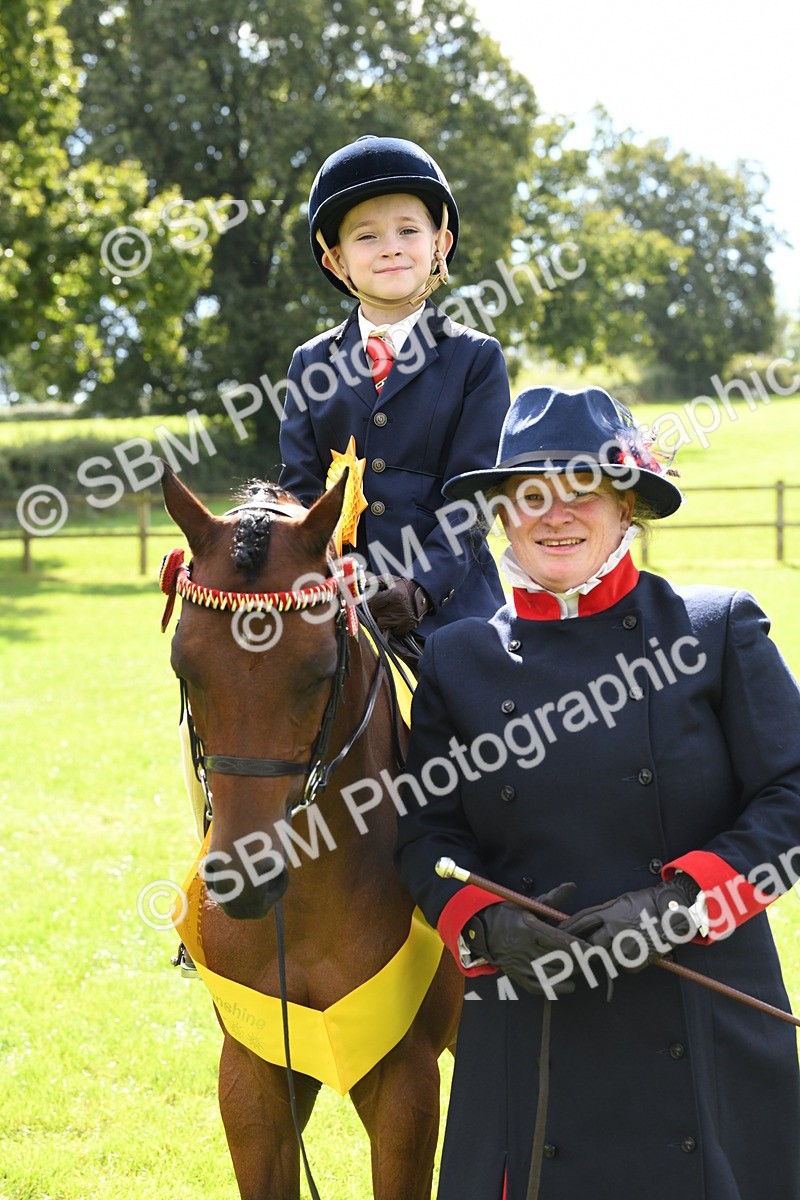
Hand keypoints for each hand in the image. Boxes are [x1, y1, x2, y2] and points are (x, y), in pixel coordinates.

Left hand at [367, 575, 429, 633]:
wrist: (420, 599)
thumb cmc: (400, 588)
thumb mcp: (388, 580)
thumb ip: (374, 582)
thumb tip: (363, 589)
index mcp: (395, 595)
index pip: (372, 601)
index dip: (371, 599)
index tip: (375, 598)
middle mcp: (398, 608)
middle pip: (374, 612)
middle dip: (376, 608)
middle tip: (383, 604)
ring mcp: (401, 619)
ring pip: (379, 622)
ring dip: (380, 617)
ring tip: (388, 611)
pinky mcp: (403, 628)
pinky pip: (386, 629)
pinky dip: (386, 624)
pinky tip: (391, 618)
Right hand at [464, 883, 596, 995]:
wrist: (483, 929)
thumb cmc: (510, 915)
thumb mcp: (530, 904)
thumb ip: (553, 899)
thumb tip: (572, 886)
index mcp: (528, 928)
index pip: (558, 941)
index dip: (577, 947)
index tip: (591, 949)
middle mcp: (524, 948)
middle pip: (557, 959)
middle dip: (577, 961)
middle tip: (591, 959)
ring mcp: (520, 964)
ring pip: (551, 975)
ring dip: (569, 973)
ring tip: (581, 968)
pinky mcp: (517, 976)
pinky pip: (538, 987)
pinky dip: (555, 988)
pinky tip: (568, 984)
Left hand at [559, 875, 702, 972]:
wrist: (672, 913)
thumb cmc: (646, 903)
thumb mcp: (619, 901)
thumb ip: (601, 913)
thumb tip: (584, 921)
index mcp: (607, 916)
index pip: (579, 924)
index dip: (566, 930)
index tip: (557, 934)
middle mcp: (613, 933)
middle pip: (586, 947)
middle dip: (579, 950)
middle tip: (573, 954)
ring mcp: (624, 949)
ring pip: (603, 959)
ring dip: (602, 956)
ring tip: (608, 951)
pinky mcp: (635, 963)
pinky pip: (621, 966)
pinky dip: (621, 962)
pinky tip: (628, 952)